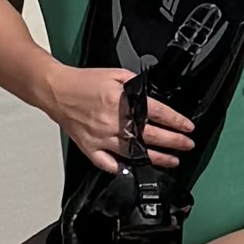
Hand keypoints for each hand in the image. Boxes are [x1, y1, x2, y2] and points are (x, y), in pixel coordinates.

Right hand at [49, 61, 194, 173]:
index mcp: (120, 101)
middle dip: (173, 141)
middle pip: (149, 135)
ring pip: (134, 152)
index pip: (156, 112)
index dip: (175, 121)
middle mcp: (112, 121)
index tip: (187, 127)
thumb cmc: (83, 81)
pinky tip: (134, 169)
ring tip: (172, 160)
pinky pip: (106, 163)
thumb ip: (135, 86)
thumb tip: (151, 97)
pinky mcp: (89, 147)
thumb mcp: (115, 74)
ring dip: (156, 158)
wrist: (55, 90)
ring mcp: (100, 137)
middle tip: (187, 144)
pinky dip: (119, 168)